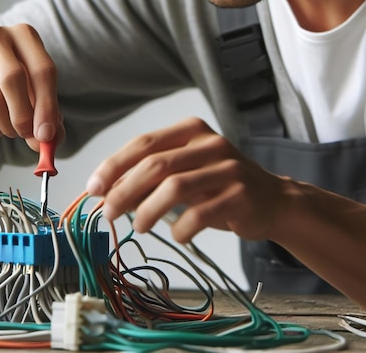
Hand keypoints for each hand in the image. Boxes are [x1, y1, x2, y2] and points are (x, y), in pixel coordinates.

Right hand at [0, 23, 63, 149]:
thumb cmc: (14, 81)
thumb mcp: (35, 90)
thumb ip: (48, 114)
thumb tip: (51, 140)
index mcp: (24, 34)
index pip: (43, 70)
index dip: (47, 105)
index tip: (48, 134)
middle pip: (13, 78)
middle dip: (24, 115)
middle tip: (29, 136)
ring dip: (7, 125)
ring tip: (14, 131)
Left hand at [86, 117, 290, 243]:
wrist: (272, 199)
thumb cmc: (219, 185)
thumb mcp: (186, 171)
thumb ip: (150, 176)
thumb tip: (104, 192)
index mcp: (192, 130)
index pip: (144, 143)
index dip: (114, 165)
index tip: (93, 188)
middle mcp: (210, 143)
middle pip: (155, 164)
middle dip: (124, 191)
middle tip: (107, 212)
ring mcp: (228, 167)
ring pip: (175, 187)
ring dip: (148, 211)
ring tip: (138, 226)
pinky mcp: (240, 194)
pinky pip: (200, 213)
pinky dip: (181, 229)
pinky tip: (178, 234)